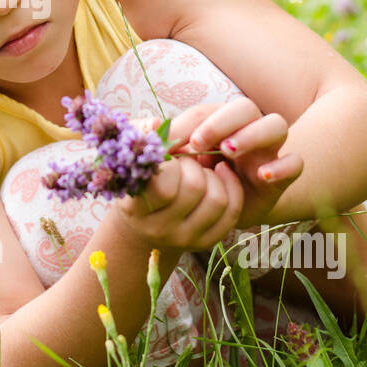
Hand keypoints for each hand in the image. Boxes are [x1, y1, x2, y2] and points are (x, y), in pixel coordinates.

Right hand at [116, 146, 244, 250]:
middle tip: (187, 160)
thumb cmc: (142, 179)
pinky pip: (231, 211)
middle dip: (194, 164)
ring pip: (217, 199)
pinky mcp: (207, 241)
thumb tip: (156, 124)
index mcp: (135, 209)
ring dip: (213, 176)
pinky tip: (220, 175)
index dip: (172, 164)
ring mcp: (184, 239)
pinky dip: (231, 187)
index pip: (163, 187)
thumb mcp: (136, 160)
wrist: (146, 220)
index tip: (169, 156)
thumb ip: (144, 137)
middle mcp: (158, 230)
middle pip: (195, 188)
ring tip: (202, 169)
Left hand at [167, 98, 303, 226]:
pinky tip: (262, 175)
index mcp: (218, 125)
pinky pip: (295, 163)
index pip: (210, 110)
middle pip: (246, 107)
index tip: (174, 143)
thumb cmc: (194, 181)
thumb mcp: (176, 166)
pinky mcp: (280, 177)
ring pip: (277, 124)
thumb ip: (164, 146)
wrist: (215, 215)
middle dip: (222, 121)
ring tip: (228, 151)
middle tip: (200, 144)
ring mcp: (266, 151)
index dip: (192, 122)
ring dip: (252, 134)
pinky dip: (283, 166)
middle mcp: (246, 131)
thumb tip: (150, 127)